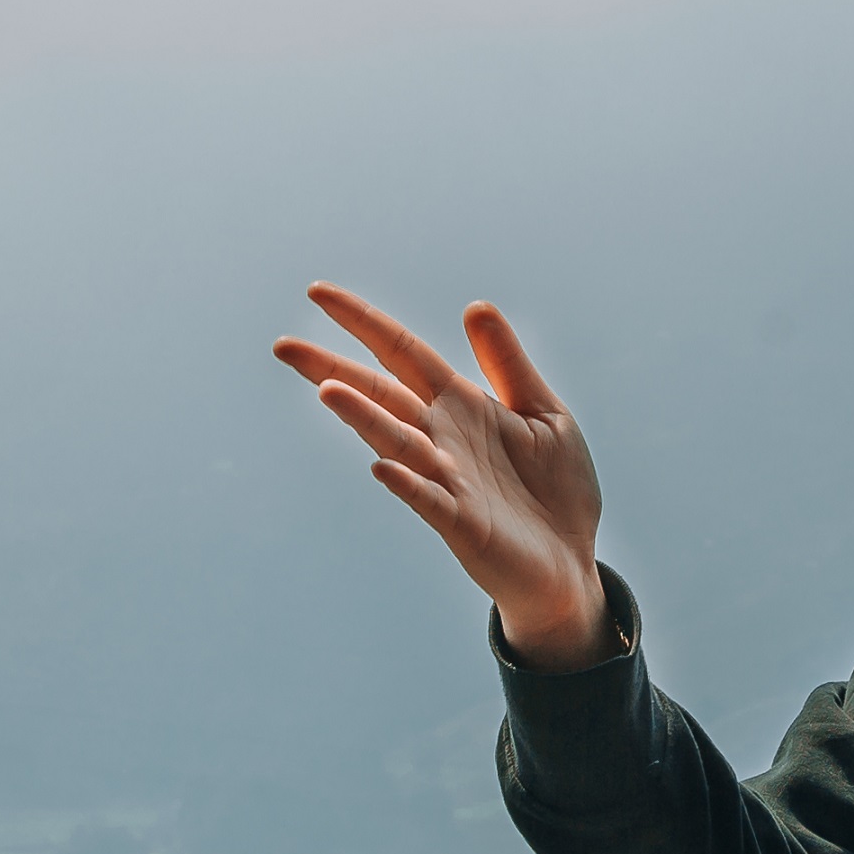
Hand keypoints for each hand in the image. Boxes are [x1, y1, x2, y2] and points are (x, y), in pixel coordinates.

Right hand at [272, 285, 613, 667]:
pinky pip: (428, 500)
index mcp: (459, 404)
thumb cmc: (554, 489)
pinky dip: (406, 483)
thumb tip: (475, 306)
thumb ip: (508, 364)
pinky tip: (382, 466)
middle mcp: (442, 437)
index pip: (401, 353)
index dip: (362, 322)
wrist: (570, 561)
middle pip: (379, 394)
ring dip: (363, 418)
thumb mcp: (544, 413)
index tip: (317, 292)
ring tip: (328, 391)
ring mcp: (446, 480)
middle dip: (332, 369)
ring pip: (396, 441)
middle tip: (283, 346)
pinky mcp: (461, 523)